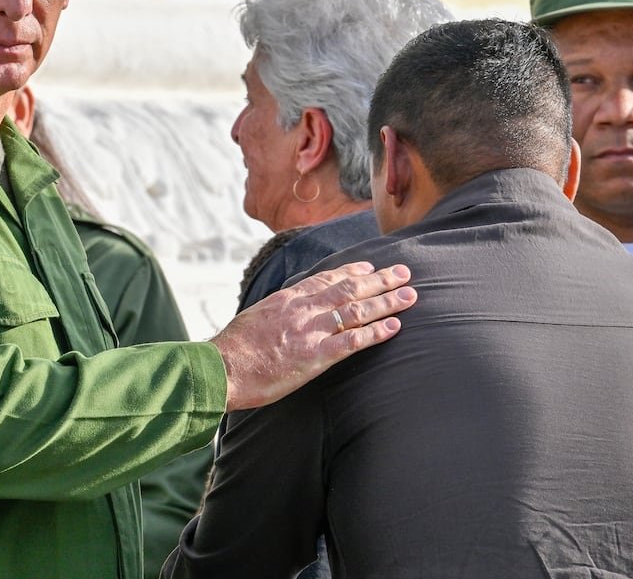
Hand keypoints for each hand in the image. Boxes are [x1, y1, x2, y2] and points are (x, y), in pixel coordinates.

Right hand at [210, 262, 414, 410]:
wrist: (222, 367)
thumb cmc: (233, 348)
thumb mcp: (255, 317)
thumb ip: (277, 311)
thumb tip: (285, 310)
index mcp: (288, 298)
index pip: (326, 278)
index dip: (352, 271)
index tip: (370, 266)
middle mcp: (303, 309)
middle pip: (349, 289)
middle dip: (380, 280)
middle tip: (404, 273)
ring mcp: (311, 331)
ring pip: (357, 310)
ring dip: (387, 302)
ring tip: (410, 296)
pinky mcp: (315, 356)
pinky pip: (353, 341)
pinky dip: (376, 332)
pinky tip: (394, 326)